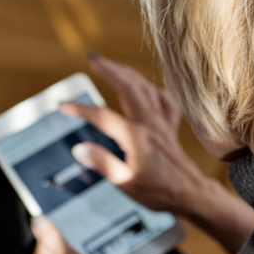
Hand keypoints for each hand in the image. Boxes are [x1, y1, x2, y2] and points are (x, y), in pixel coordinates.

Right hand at [61, 54, 206, 214]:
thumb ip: (102, 163)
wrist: (190, 194)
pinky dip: (154, 90)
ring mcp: (162, 124)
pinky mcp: (170, 128)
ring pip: (145, 88)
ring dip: (128, 73)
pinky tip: (148, 88)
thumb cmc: (159, 192)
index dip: (80, 109)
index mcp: (135, 137)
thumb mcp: (125, 183)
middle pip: (128, 87)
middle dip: (110, 69)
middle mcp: (150, 124)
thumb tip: (79, 149)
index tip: (63, 106)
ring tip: (113, 65)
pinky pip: (164, 101)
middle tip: (93, 59)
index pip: (102, 116)